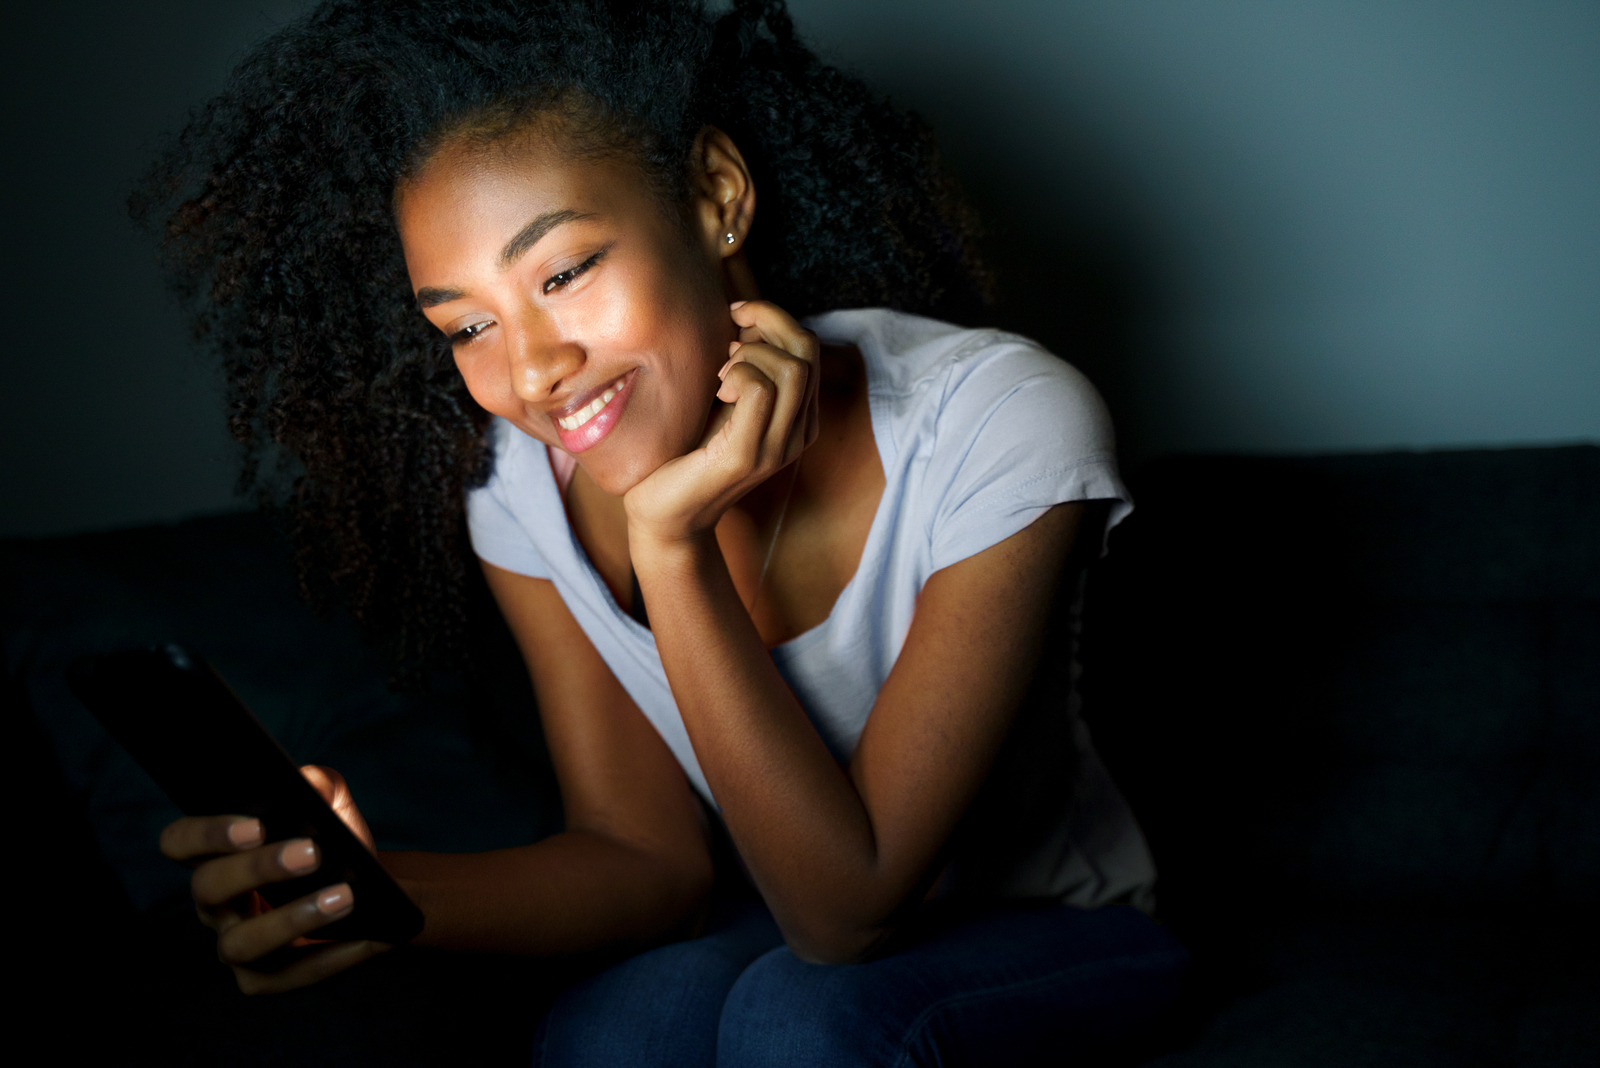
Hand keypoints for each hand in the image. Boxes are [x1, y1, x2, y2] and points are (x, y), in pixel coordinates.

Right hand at [158, 765, 391, 993]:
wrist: (369, 890)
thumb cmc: (335, 842)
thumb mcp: (332, 806)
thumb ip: (319, 784)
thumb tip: (309, 783)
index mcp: (216, 855)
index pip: (180, 842)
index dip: (206, 833)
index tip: (257, 824)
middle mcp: (215, 903)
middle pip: (208, 888)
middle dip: (257, 869)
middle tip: (313, 852)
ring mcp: (235, 944)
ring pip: (241, 943)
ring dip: (293, 919)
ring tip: (345, 896)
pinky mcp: (264, 979)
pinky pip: (290, 975)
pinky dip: (333, 956)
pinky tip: (370, 936)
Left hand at [623, 300, 819, 545]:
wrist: (664, 514)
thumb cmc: (685, 452)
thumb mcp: (722, 401)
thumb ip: (743, 366)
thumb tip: (746, 316)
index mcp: (797, 418)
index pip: (809, 348)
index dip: (774, 318)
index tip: (736, 315)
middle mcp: (797, 434)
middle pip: (808, 351)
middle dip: (767, 321)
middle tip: (727, 334)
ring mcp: (777, 448)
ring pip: (793, 368)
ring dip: (752, 353)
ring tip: (721, 371)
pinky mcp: (748, 456)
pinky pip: (761, 391)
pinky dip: (738, 374)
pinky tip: (717, 388)